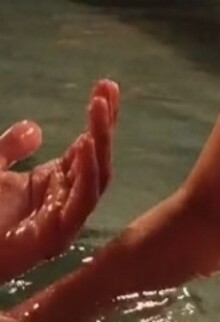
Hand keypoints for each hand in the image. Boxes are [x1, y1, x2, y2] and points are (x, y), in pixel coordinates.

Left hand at [0, 80, 119, 283]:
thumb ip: (11, 148)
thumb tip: (35, 129)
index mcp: (55, 183)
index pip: (87, 146)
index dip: (98, 118)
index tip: (105, 85)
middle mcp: (65, 198)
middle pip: (97, 157)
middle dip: (105, 123)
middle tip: (106, 89)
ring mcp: (64, 218)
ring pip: (96, 176)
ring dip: (101, 140)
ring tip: (98, 108)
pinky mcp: (56, 235)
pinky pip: (81, 201)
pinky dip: (87, 172)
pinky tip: (86, 144)